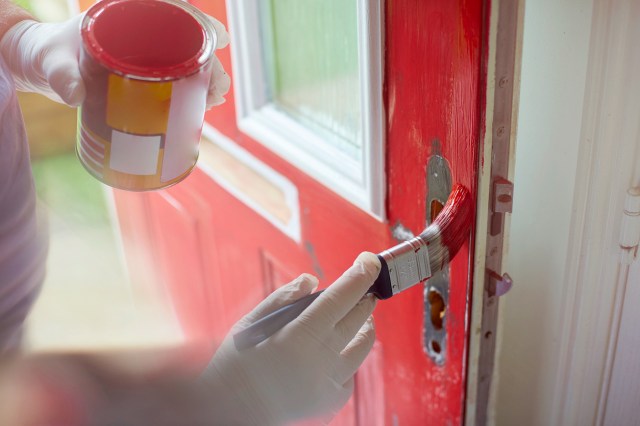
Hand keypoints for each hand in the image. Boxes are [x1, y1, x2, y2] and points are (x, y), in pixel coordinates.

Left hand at [0, 13, 230, 107]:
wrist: (41, 67)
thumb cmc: (47, 55)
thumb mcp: (52, 63)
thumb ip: (62, 77)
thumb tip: (75, 96)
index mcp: (124, 16)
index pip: (169, 10)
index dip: (197, 21)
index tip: (217, 35)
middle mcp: (140, 33)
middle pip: (184, 39)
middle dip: (207, 58)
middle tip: (219, 82)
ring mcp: (144, 55)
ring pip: (184, 61)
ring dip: (205, 77)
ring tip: (215, 97)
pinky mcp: (144, 76)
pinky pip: (174, 79)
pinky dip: (191, 90)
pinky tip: (202, 105)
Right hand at [201, 252, 379, 424]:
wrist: (228, 412)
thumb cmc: (234, 364)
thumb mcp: (251, 323)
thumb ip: (284, 298)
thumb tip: (311, 280)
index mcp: (301, 334)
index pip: (343, 297)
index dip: (361, 276)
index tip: (370, 262)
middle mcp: (322, 358)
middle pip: (359, 318)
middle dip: (364, 297)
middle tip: (365, 286)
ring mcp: (329, 383)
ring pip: (363, 347)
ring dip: (364, 326)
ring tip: (360, 316)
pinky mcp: (330, 402)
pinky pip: (350, 374)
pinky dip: (349, 358)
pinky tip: (338, 351)